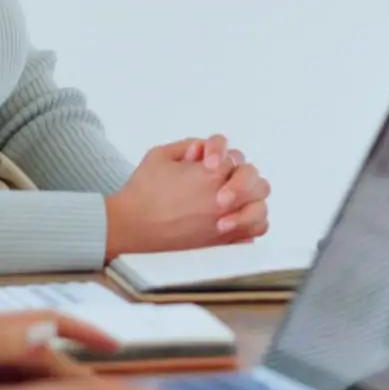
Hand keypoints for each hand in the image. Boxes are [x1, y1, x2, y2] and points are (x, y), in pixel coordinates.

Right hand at [105, 136, 270, 256]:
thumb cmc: (142, 193)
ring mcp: (226, 223)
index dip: (218, 156)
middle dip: (240, 175)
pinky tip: (236, 218)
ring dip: (250, 199)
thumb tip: (205, 151)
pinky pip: (254, 233)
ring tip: (232, 199)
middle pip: (253, 179)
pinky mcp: (222, 243)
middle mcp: (223, 199)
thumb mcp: (160, 155)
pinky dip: (250, 224)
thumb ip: (189, 145)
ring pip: (260, 206)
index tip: (203, 162)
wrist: (128, 228)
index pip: (232, 157)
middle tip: (221, 181)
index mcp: (210, 174)